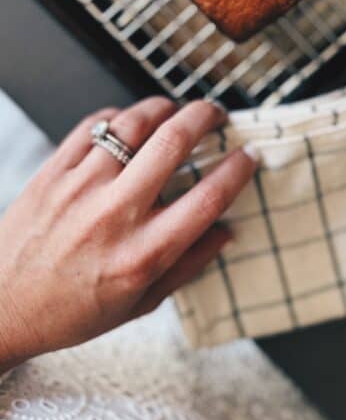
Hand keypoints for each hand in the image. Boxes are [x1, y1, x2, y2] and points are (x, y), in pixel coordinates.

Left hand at [0, 97, 255, 370]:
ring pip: (133, 123)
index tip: (247, 156)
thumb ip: (187, 266)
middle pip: (174, 142)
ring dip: (163, 107)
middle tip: (216, 115)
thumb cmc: (68, 311)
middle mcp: (115, 215)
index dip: (238, 169)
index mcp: (143, 254)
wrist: (0, 307)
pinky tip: (129, 123)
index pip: (208, 197)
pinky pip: (93, 125)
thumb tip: (225, 232)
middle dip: (206, 117)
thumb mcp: (139, 305)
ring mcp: (80, 187)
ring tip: (175, 110)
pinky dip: (119, 116)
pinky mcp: (54, 171)